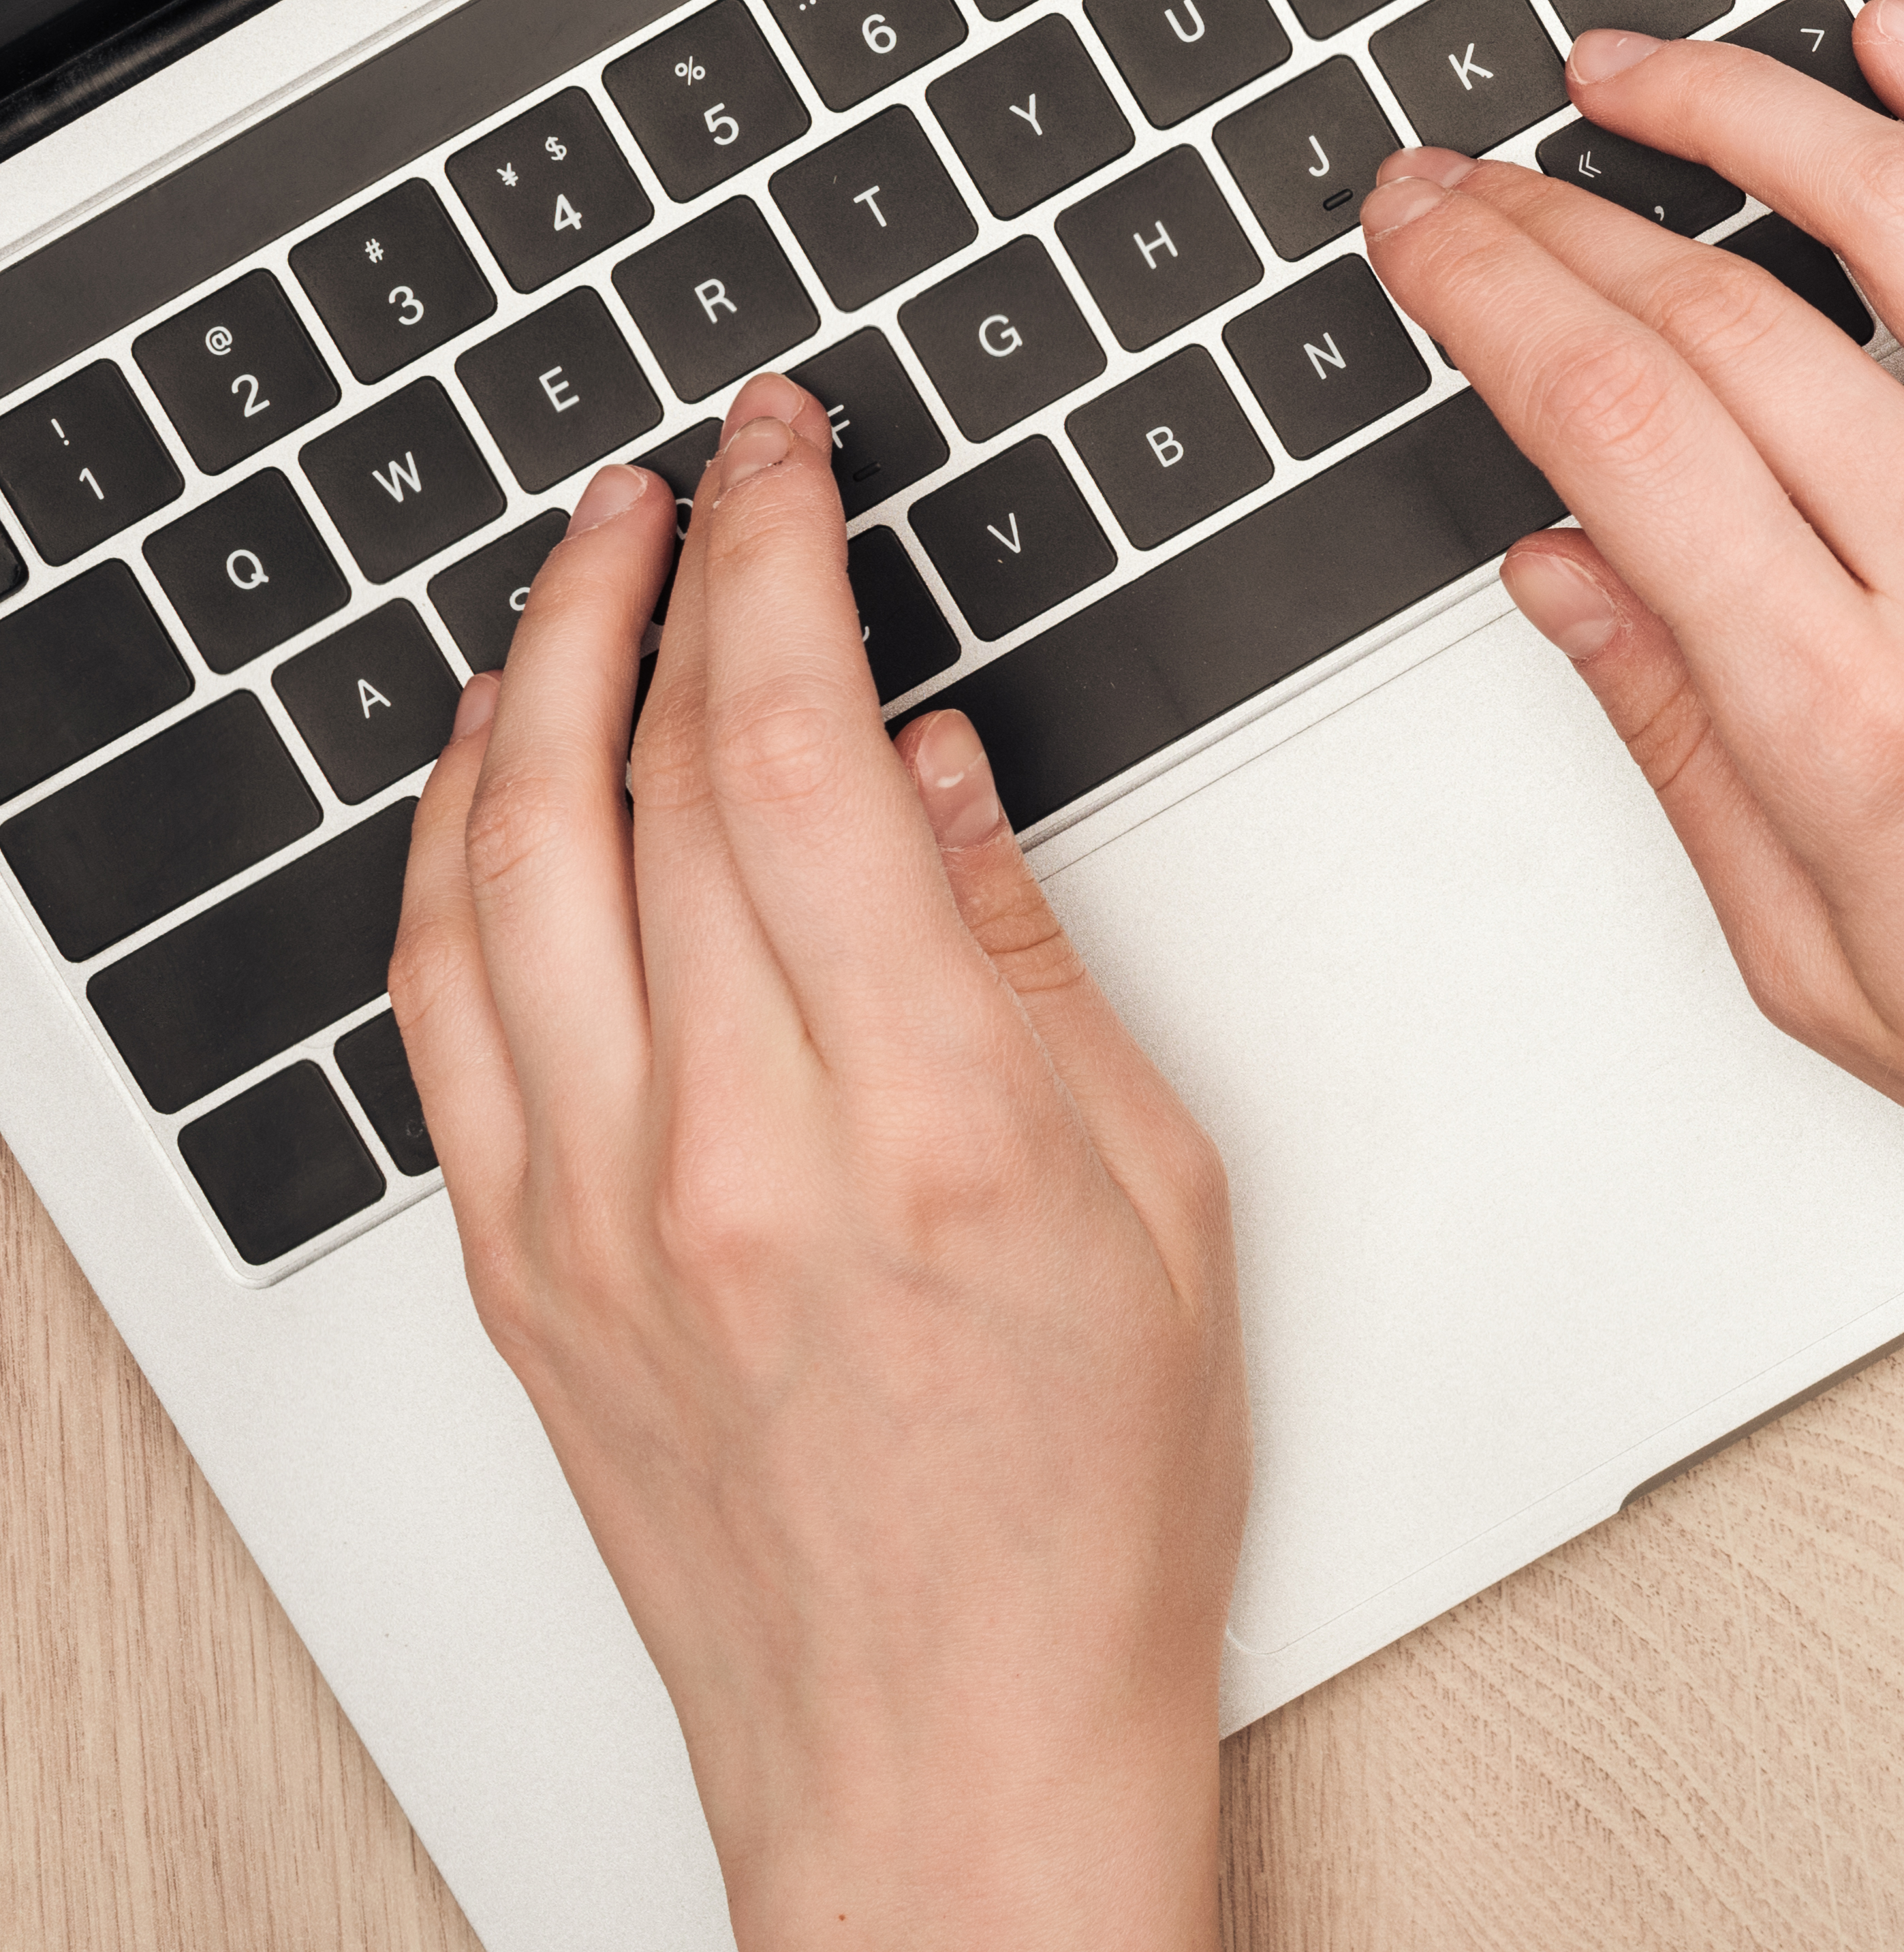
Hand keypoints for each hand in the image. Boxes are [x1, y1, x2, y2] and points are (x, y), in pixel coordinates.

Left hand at [385, 376, 1239, 1950]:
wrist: (943, 1747)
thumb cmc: (1085, 1507)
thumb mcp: (1158, 1201)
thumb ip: (1029, 963)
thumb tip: (936, 772)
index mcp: (925, 1125)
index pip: (802, 754)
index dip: (781, 561)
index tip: (790, 457)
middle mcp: (729, 1159)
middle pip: (650, 782)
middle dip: (671, 572)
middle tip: (706, 460)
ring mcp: (593, 1217)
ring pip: (505, 870)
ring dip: (532, 673)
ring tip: (580, 556)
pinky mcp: (520, 1272)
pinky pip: (443, 1007)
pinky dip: (454, 843)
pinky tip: (494, 758)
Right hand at [1355, 7, 1903, 1312]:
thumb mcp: (1836, 973)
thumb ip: (1683, 750)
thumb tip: (1564, 573)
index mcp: (1865, 728)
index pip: (1618, 426)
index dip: (1487, 290)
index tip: (1422, 233)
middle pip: (1724, 311)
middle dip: (1554, 208)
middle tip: (1473, 172)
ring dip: (1752, 104)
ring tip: (1643, 71)